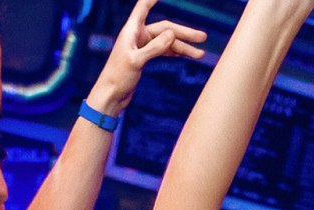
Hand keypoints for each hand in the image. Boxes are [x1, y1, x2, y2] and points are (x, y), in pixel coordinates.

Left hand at [89, 0, 206, 114]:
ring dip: (184, 47)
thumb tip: (172, 34)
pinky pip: (163, 50)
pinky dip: (175, 52)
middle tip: (203, 37)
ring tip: (200, 54)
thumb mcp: (136, 61)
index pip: (144, 6)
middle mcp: (137, 35)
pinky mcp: (144, 57)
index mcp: (132, 30)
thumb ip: (154, 47)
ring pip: (167, 42)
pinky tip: (187, 55)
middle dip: (185, 33)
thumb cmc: (118, 77)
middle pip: (165, 28)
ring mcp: (142, 46)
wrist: (110, 96)